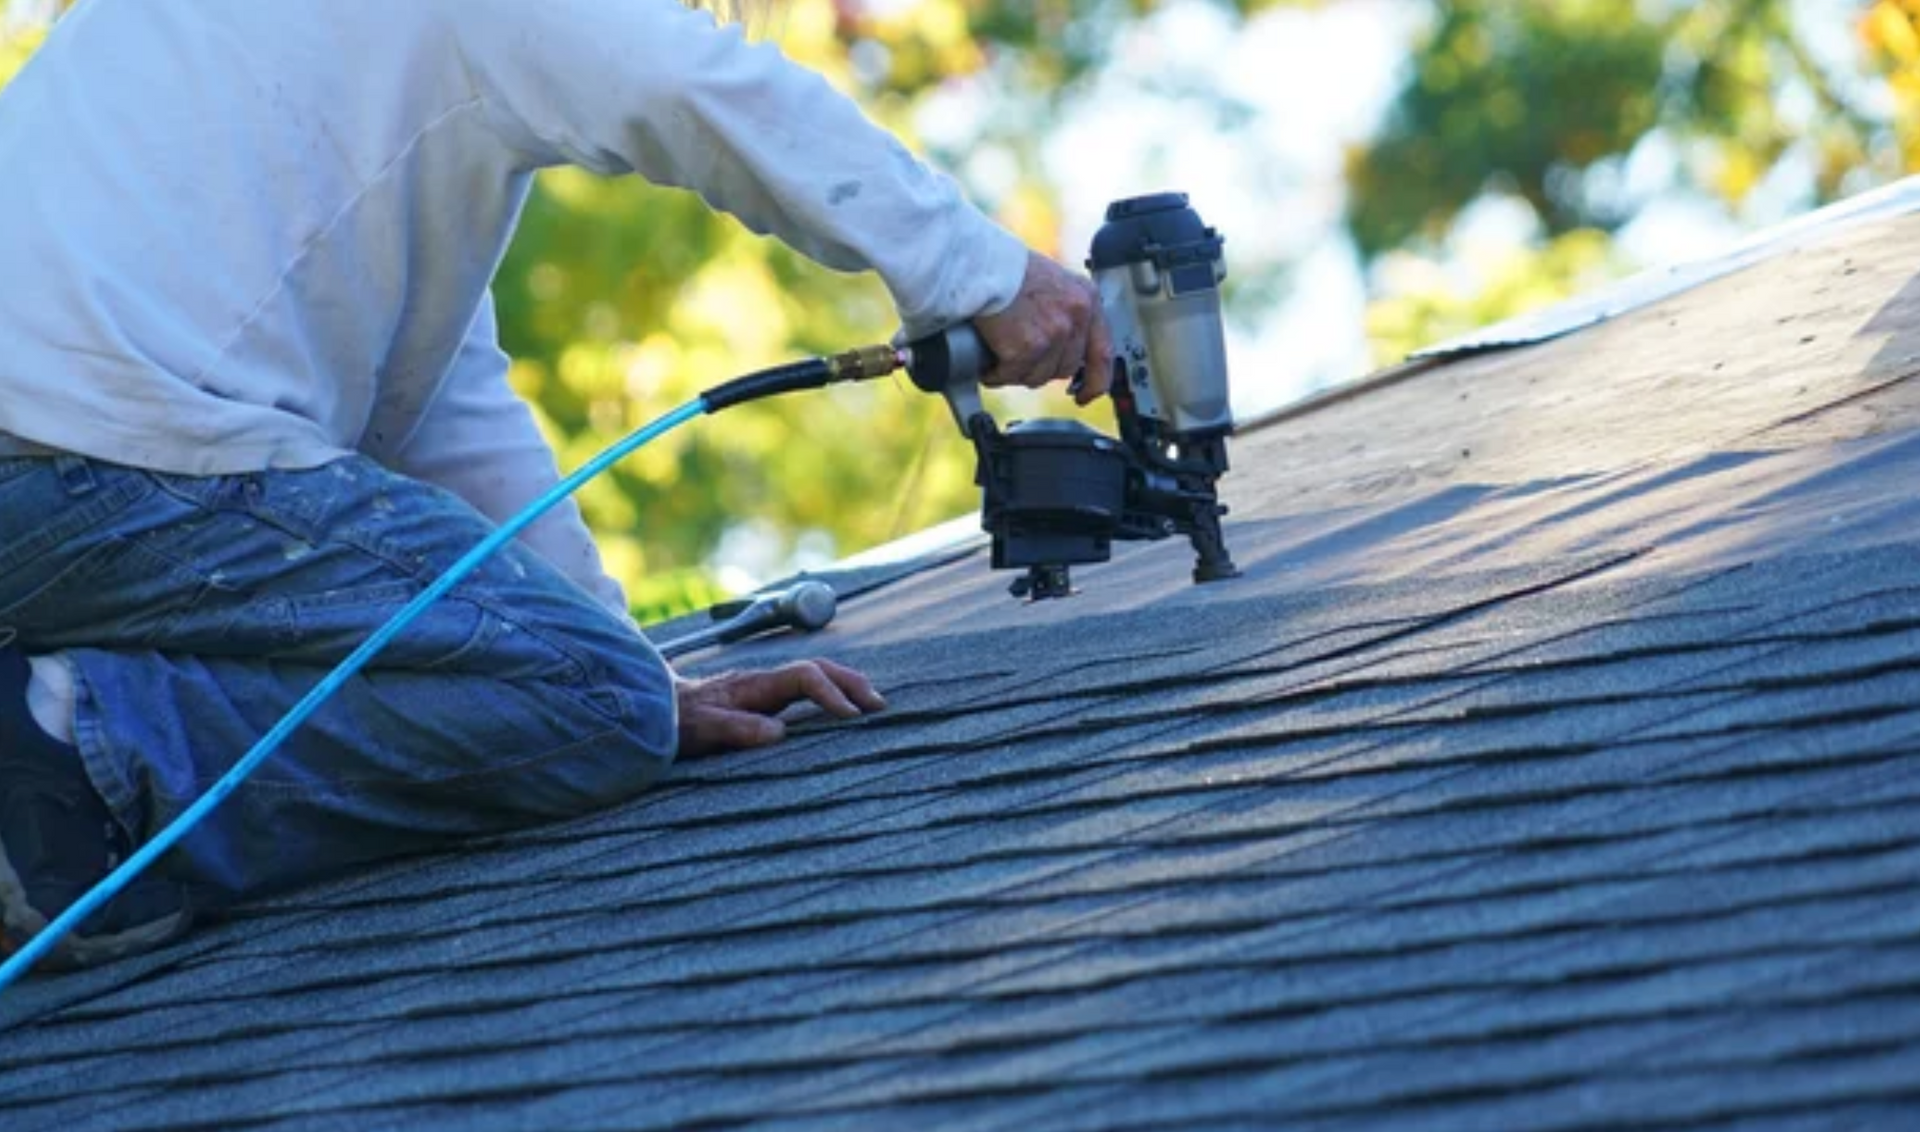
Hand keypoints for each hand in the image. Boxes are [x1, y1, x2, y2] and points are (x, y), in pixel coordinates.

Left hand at [675, 659, 886, 756]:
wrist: (656, 707)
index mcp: (754, 685)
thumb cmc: (678, 721)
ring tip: (873, 705)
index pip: (804, 676)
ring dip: (846, 685)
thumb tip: (779, 733)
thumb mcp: (703, 730)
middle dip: (851, 683)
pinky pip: (806, 688)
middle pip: (818, 668)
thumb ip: (737, 729)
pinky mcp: (764, 697)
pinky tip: (843, 709)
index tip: (850, 717)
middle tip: (879, 706)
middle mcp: (764, 680)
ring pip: (815, 674)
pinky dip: (831, 693)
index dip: (830, 692)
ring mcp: (765, 687)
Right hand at [974, 251, 1113, 405]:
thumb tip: (1063, 349)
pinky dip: (996, 373)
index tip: (1085, 395)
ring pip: (1038, 376)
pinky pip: (1012, 375)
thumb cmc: (1007, 270)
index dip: (1095, 381)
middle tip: (1018, 359)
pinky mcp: (1027, 347)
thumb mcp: (1053, 282)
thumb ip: (1064, 312)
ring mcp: (1053, 333)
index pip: (1103, 353)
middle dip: (1040, 369)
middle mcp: (1076, 316)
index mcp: (1087, 298)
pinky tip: (987, 361)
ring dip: (1016, 372)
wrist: (980, 264)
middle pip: (1065, 368)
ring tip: (999, 354)